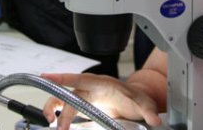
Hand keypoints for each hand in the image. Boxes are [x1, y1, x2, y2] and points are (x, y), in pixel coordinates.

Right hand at [42, 73, 161, 129]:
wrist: (134, 99)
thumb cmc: (135, 97)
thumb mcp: (143, 103)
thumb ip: (148, 111)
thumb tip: (155, 120)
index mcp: (101, 83)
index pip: (80, 78)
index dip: (63, 78)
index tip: (47, 77)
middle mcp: (89, 88)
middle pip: (70, 95)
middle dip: (61, 108)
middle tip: (60, 127)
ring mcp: (85, 97)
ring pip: (63, 99)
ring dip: (53, 108)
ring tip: (50, 122)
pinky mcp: (84, 107)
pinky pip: (67, 108)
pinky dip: (58, 115)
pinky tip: (56, 124)